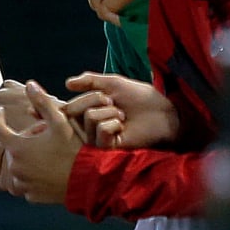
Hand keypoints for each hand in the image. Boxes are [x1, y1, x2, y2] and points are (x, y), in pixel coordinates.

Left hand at [0, 81, 81, 203]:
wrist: (90, 180)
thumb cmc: (75, 149)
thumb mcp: (60, 122)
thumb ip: (42, 102)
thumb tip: (30, 85)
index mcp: (17, 147)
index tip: (1, 113)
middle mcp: (15, 167)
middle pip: (8, 148)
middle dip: (18, 140)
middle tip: (38, 136)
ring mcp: (22, 183)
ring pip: (16, 166)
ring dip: (24, 159)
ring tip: (42, 153)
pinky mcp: (30, 195)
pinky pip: (25, 182)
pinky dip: (31, 175)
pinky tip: (47, 169)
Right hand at [61, 72, 178, 148]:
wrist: (162, 112)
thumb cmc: (140, 98)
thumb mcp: (113, 83)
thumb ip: (90, 81)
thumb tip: (67, 83)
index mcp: (86, 113)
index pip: (68, 106)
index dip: (85, 97)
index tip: (104, 97)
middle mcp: (88, 128)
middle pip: (75, 111)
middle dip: (97, 99)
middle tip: (115, 104)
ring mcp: (96, 139)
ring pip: (90, 118)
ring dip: (111, 112)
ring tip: (122, 117)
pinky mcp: (107, 148)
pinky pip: (101, 130)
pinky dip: (114, 123)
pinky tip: (123, 127)